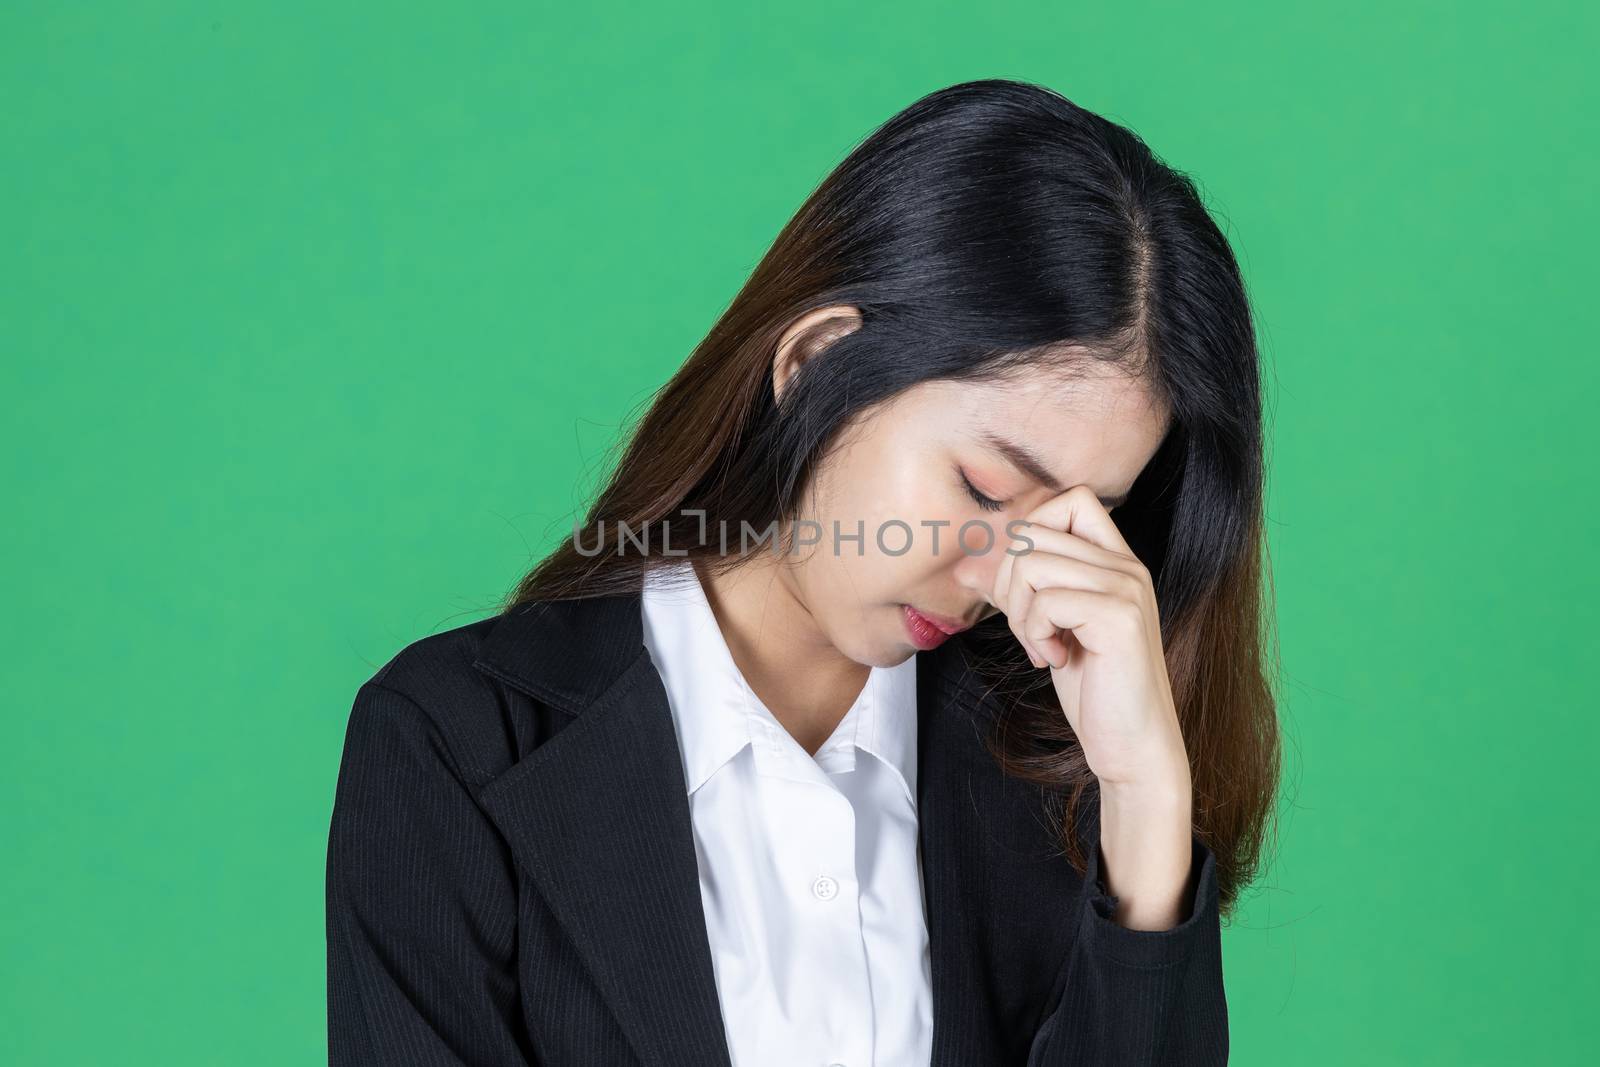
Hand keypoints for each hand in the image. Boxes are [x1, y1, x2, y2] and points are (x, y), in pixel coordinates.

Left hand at [991, 485, 1189, 795]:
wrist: (1133, 746)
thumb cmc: (1094, 690)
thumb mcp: (1051, 629)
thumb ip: (1023, 591)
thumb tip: (965, 568)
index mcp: (1117, 562)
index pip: (1071, 499)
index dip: (1032, 532)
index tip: (1025, 588)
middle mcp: (1128, 567)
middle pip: (1036, 531)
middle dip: (1010, 581)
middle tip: (1027, 628)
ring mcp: (1127, 588)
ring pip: (1033, 562)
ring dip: (1019, 611)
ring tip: (1040, 646)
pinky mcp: (1119, 617)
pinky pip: (1046, 600)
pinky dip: (1035, 633)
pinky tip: (1055, 660)